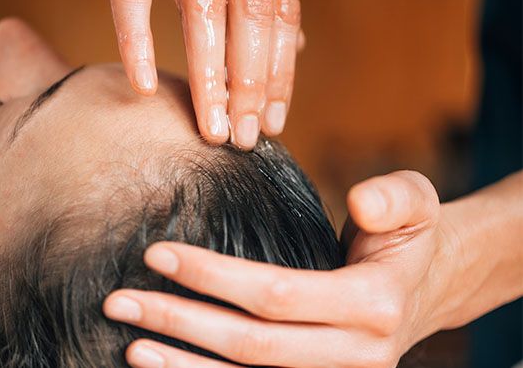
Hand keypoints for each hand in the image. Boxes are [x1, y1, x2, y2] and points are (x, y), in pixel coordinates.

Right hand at [70, 0, 302, 148]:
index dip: (283, 68)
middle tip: (243, 137)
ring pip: (204, 5)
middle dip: (253, 82)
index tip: (273, 120)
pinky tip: (143, 85)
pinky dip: (136, 40)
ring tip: (210, 128)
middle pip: (253, 10)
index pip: (281, 6)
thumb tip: (297, 42)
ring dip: (212, 75)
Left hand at [103, 171, 454, 367]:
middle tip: (120, 302)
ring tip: (131, 346)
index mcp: (373, 305)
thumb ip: (394, 198)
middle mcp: (357, 356)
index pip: (276, 295)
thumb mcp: (416, 203)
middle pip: (252, 346)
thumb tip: (360, 199)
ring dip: (184, 367)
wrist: (427, 287)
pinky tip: (167, 366)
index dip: (212, 277)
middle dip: (180, 322)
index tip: (156, 254)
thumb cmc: (408, 237)